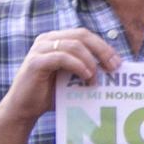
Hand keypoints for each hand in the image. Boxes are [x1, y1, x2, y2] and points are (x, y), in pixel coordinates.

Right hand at [1, 28, 119, 127]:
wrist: (25, 108)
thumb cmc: (51, 93)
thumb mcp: (72, 76)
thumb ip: (87, 67)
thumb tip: (116, 67)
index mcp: (57, 39)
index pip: (85, 35)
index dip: (103, 46)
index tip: (118, 62)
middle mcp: (47, 40)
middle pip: (82, 35)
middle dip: (102, 50)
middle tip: (114, 67)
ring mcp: (39, 49)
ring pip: (74, 45)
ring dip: (90, 61)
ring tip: (96, 78)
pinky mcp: (35, 62)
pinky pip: (62, 57)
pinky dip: (78, 65)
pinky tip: (86, 76)